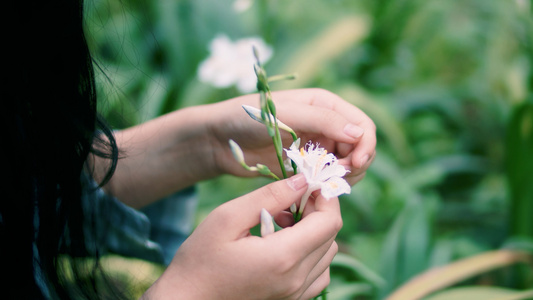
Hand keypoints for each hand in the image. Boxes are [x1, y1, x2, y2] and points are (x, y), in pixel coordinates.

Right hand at [142, 174, 341, 299]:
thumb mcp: (227, 218)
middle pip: (331, 236)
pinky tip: (284, 244)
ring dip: (314, 231)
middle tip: (287, 200)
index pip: (329, 222)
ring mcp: (296, 294)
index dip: (325, 197)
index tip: (308, 183)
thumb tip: (302, 180)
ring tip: (281, 222)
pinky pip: (318, 273)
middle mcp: (296, 279)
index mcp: (283, 257)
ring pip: (327, 254)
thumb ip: (268, 197)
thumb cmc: (199, 260)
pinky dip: (311, 253)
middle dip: (317, 211)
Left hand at [208, 88, 375, 184]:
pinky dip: (326, 185)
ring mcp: (316, 146)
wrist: (218, 139)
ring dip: (342, 177)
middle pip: (359, 147)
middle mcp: (325, 124)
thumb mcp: (285, 115)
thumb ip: (322, 120)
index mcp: (325, 105)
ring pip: (346, 165)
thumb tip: (360, 133)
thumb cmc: (247, 118)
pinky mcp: (304, 166)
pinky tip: (313, 189)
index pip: (362, 125)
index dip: (365, 145)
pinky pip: (326, 178)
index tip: (355, 164)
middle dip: (355, 164)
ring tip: (323, 184)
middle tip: (335, 178)